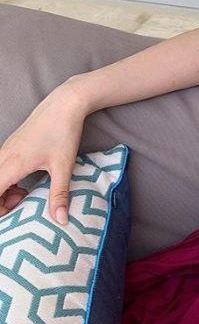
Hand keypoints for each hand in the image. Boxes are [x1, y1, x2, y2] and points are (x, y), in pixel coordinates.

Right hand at [0, 86, 86, 224]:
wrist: (66, 102)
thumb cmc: (63, 132)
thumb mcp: (63, 166)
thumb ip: (59, 195)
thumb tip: (61, 221)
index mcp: (11, 165)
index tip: (14, 213)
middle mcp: (3, 157)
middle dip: (1, 203)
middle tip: (23, 202)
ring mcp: (5, 149)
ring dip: (3, 191)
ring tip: (25, 194)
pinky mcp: (11, 145)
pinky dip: (6, 180)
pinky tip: (25, 182)